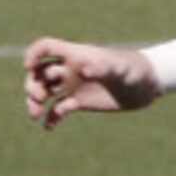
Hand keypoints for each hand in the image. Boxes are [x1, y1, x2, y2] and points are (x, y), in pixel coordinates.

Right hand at [22, 37, 159, 128]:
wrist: (145, 86)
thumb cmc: (134, 71)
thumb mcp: (119, 68)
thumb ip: (102, 67)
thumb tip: (82, 69)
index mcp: (76, 55)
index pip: (46, 47)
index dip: (33, 54)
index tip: (29, 67)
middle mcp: (70, 70)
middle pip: (39, 73)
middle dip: (33, 85)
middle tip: (41, 98)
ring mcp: (72, 86)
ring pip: (44, 92)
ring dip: (35, 103)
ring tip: (36, 116)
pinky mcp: (78, 103)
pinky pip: (57, 110)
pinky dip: (50, 118)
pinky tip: (48, 127)